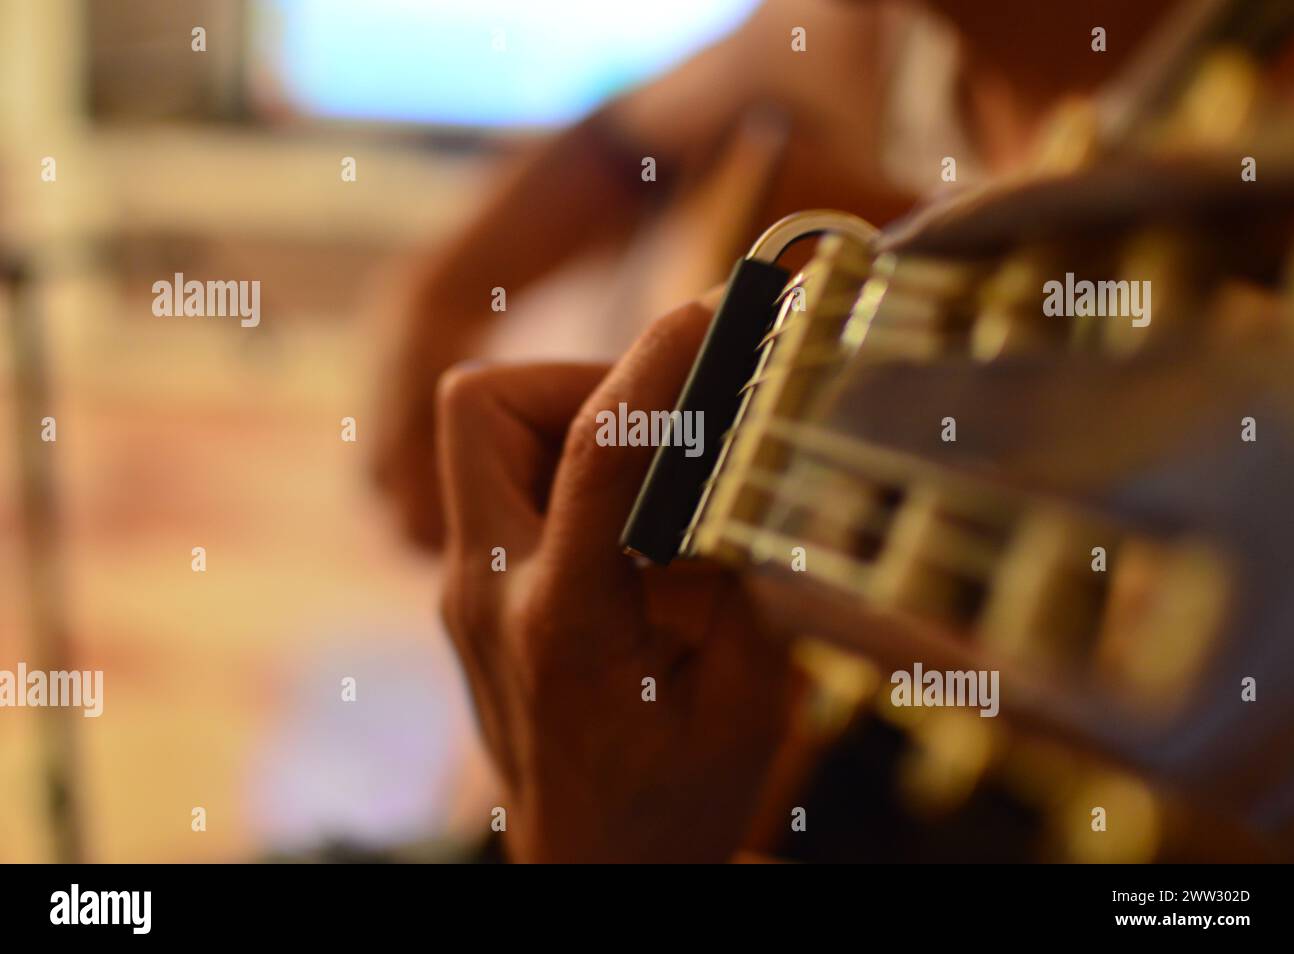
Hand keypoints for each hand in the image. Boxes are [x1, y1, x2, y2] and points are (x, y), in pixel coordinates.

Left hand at [436, 300, 799, 861]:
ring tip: (649, 479)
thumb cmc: (672, 803)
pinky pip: (501, 482)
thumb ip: (739, 575)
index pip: (596, 450)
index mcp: (567, 621)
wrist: (592, 872)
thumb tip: (731, 470)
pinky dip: (565, 466)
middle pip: (481, 405)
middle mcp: (492, 591)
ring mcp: (468, 591)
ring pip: (481, 432)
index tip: (713, 312)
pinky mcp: (472, 593)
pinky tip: (627, 525)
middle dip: (577, 378)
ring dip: (568, 419)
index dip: (658, 363)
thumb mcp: (746, 699)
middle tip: (661, 424)